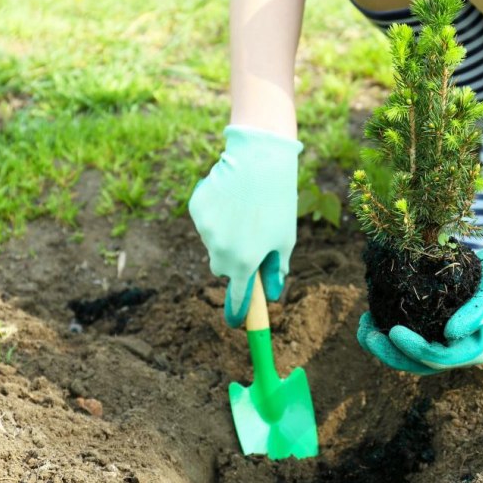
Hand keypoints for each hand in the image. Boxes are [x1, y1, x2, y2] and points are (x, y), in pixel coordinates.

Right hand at [189, 125, 301, 326]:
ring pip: (213, 243)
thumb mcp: (285, 239)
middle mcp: (220, 250)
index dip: (237, 312)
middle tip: (251, 242)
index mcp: (244, 262)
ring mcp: (205, 230)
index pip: (237, 298)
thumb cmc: (279, 202)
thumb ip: (277, 269)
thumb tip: (272, 294)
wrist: (259, 160)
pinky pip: (206, 222)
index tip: (235, 322)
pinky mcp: (197, 209)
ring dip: (226, 236)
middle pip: (222, 269)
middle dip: (234, 262)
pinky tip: (232, 198)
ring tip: (246, 210)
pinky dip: (216, 216)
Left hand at [357, 222, 482, 372]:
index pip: (439, 358)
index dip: (414, 349)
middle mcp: (456, 353)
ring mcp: (443, 344)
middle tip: (366, 335)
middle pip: (418, 364)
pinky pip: (407, 339)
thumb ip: (476, 313)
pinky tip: (370, 318)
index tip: (393, 330)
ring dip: (383, 347)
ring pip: (408, 356)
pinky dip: (386, 332)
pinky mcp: (432, 331)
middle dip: (389, 353)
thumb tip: (450, 334)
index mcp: (473, 350)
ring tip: (362, 328)